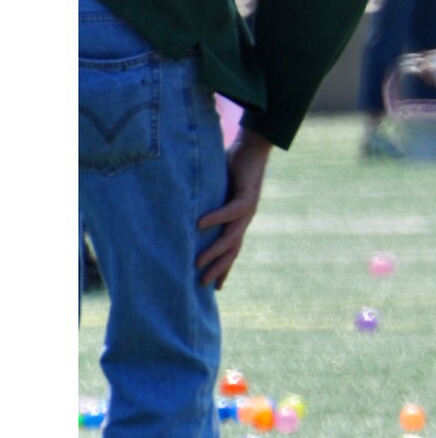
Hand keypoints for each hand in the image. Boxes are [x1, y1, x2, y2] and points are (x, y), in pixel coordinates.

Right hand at [195, 129, 272, 288]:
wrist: (252, 149)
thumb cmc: (231, 170)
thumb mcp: (214, 193)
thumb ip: (202, 204)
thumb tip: (180, 214)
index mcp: (237, 222)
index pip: (231, 251)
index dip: (224, 268)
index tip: (215, 288)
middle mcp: (243, 220)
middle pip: (232, 251)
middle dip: (218, 268)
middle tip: (203, 285)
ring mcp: (247, 210)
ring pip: (231, 237)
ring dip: (214, 251)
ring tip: (198, 263)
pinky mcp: (247, 196)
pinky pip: (230, 211)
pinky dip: (215, 218)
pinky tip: (199, 224)